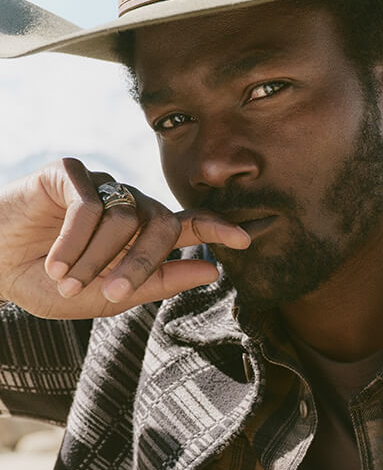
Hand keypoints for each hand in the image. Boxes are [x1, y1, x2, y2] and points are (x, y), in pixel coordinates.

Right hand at [0, 157, 250, 318]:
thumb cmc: (49, 284)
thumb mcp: (106, 296)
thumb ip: (157, 283)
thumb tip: (212, 268)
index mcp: (141, 235)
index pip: (188, 224)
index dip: (217, 228)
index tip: (246, 239)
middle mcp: (127, 205)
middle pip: (162, 223)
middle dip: (141, 263)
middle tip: (110, 293)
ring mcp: (100, 185)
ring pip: (124, 217)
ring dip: (96, 257)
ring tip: (67, 281)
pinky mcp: (69, 173)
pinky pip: (89, 203)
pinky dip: (74, 240)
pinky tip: (56, 264)